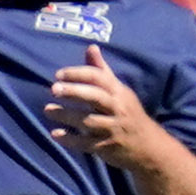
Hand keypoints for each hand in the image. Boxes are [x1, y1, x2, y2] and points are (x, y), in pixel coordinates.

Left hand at [45, 53, 166, 166]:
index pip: (99, 78)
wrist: (148, 147)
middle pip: (95, 97)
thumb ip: (102, 71)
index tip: (58, 74)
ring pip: (89, 121)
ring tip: (47, 110)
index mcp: (118, 92)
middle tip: (53, 88)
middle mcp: (117, 109)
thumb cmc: (128, 113)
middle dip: (74, 92)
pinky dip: (71, 139)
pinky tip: (55, 134)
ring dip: (67, 115)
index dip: (78, 74)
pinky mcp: (107, 147)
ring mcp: (112, 129)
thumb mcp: (119, 91)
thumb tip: (91, 47)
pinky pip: (87, 143)